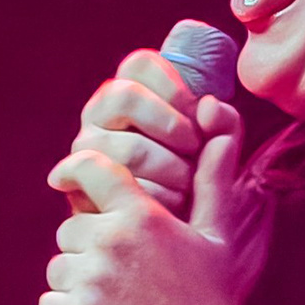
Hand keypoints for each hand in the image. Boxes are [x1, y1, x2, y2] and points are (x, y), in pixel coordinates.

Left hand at [40, 97, 245, 304]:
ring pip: (61, 266)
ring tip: (115, 302)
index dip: (74, 170)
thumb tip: (218, 119)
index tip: (67, 176)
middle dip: (89, 246)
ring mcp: (87, 281)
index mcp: (139, 217)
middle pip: (72, 227)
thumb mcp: (218, 238)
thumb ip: (212, 177)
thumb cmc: (211, 303)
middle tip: (123, 274)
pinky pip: (51, 303)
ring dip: (79, 281)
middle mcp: (107, 242)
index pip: (88, 168)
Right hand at [60, 48, 239, 225]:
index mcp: (130, 92)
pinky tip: (171, 208)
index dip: (175, 88)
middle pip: (126, 96)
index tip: (199, 117)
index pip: (140, 64)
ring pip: (129, 147)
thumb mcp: (214, 153)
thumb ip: (224, 125)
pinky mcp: (80, 183)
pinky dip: (158, 199)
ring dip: (171, 170)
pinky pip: (121, 186)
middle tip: (194, 152)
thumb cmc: (188, 185)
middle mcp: (99, 112)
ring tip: (186, 187)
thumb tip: (211, 106)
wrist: (164, 240)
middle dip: (172, 126)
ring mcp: (86, 145)